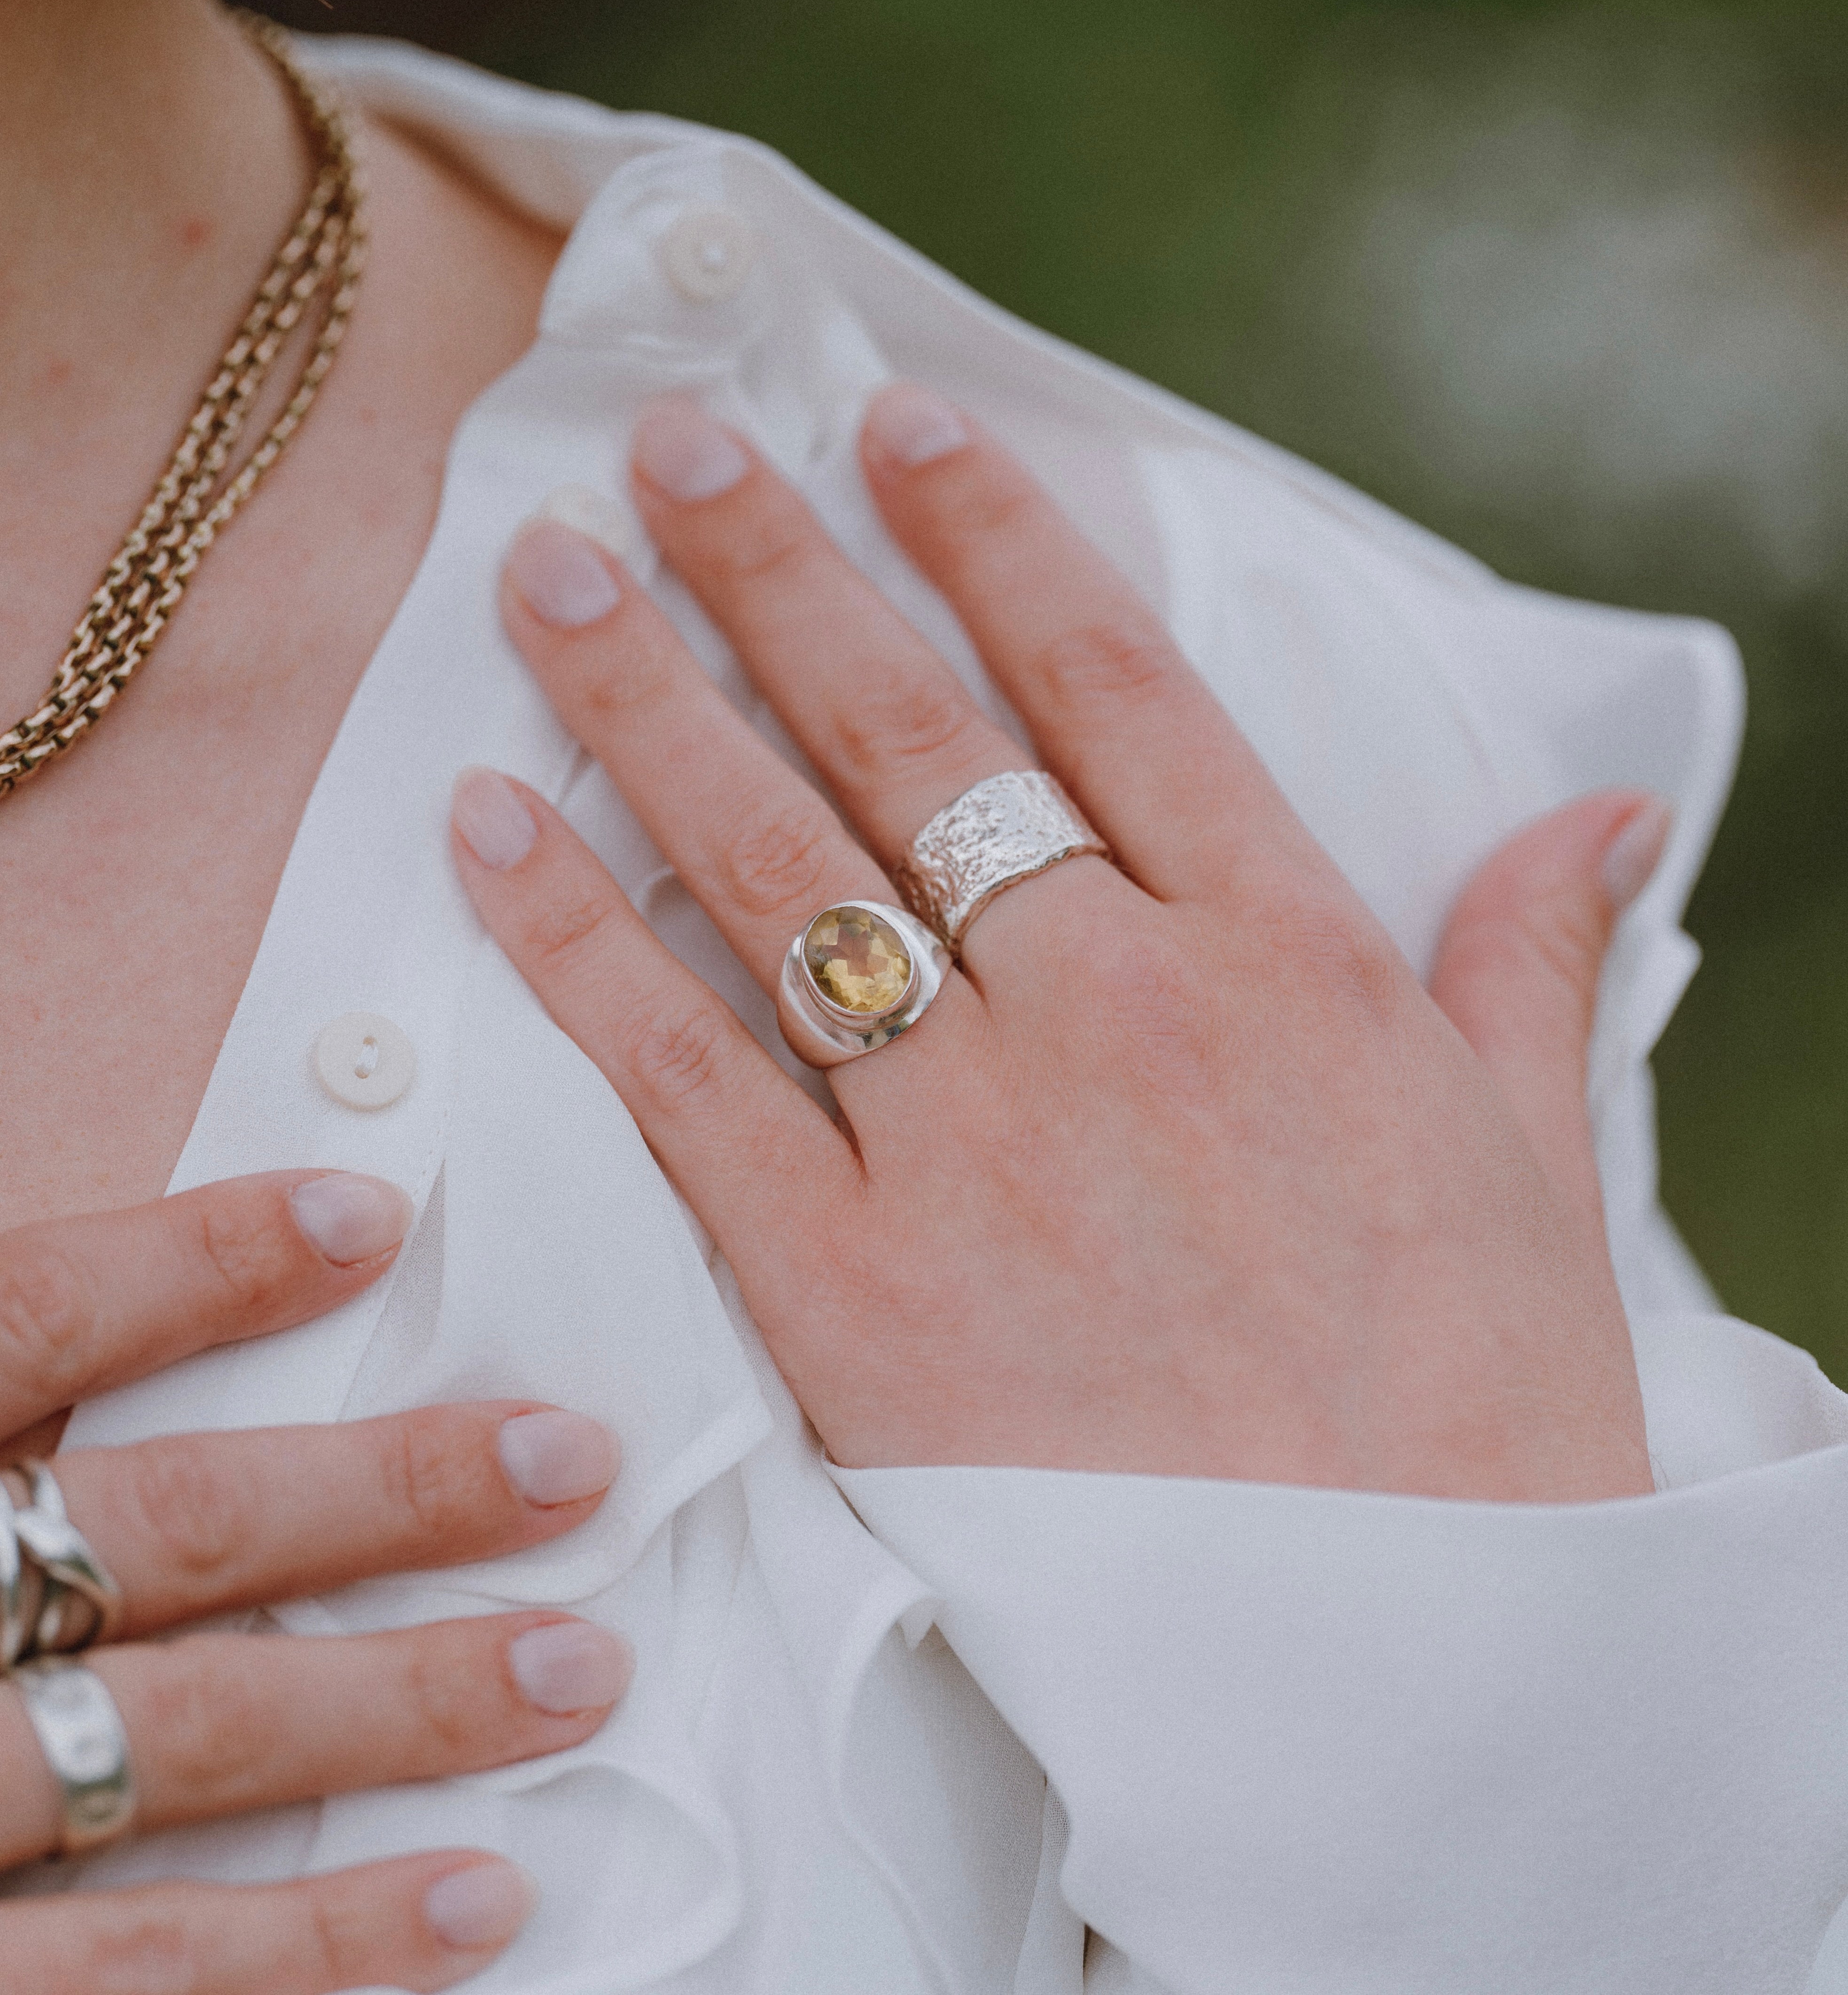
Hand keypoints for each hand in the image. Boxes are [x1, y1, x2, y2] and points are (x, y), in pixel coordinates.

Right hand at [0, 1173, 629, 1992]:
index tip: (368, 1213)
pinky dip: (316, 1954)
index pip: (13, 1324)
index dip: (200, 1261)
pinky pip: (134, 1989)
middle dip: (385, 1492)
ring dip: (405, 1713)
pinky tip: (473, 1913)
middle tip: (574, 1459)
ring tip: (579, 1672)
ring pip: (181, 1749)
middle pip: (152, 1529)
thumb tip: (5, 1340)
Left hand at [452, 387, 1661, 1503]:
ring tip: (545, 579)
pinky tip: (490, 829)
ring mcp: (976, 1145)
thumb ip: (1531, 961)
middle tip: (666, 444)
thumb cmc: (1481, 1411)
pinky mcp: (857, 1292)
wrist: (1403, 1673)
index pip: (1111, 682)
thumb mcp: (1533, 1161)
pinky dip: (576, 947)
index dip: (992, 531)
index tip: (893, 421)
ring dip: (645, 704)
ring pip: (775, 872)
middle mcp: (1114, 1013)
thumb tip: (1605, 812)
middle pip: (908, 740)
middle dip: (776, 571)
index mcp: (1282, 960)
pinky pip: (687, 1081)